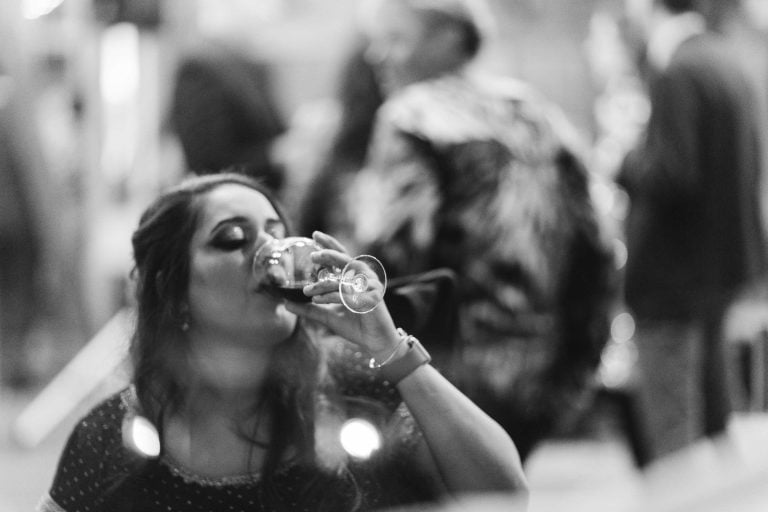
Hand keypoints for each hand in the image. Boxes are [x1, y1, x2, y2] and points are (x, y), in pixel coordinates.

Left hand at [283, 231, 399, 357]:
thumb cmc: (355, 326)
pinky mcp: (371, 298)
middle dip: (328, 255)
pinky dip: (331, 297)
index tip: (314, 235)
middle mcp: (363, 278)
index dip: (329, 244)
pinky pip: (348, 294)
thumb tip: (285, 304)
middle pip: (345, 258)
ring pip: (343, 279)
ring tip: (307, 291)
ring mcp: (369, 287)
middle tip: (312, 256)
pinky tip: (317, 300)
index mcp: (354, 277)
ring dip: (324, 284)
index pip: (341, 255)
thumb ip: (309, 308)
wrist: (376, 342)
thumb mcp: (327, 316)